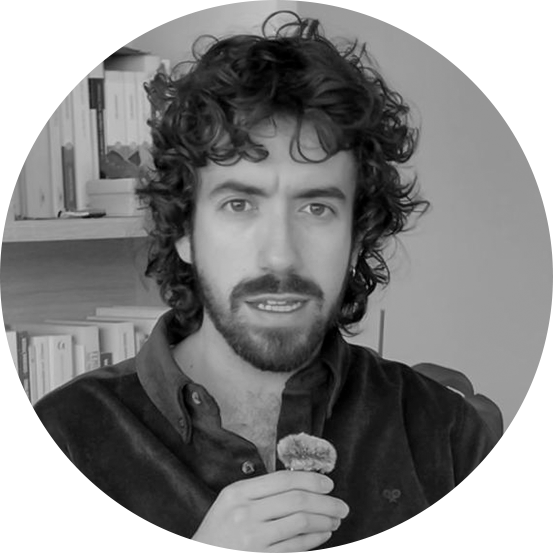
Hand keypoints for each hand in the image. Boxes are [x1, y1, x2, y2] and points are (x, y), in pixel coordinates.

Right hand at [181, 470, 348, 552]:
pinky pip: (297, 547)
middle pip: (297, 500)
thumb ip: (261, 490)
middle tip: (342, 505)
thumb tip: (304, 483)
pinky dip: (316, 539)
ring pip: (301, 523)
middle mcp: (244, 513)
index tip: (329, 484)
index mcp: (238, 492)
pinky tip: (323, 534)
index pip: (283, 479)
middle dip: (326, 502)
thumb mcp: (232, 501)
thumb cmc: (220, 529)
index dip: (311, 480)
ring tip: (335, 520)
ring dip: (325, 521)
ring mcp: (252, 539)